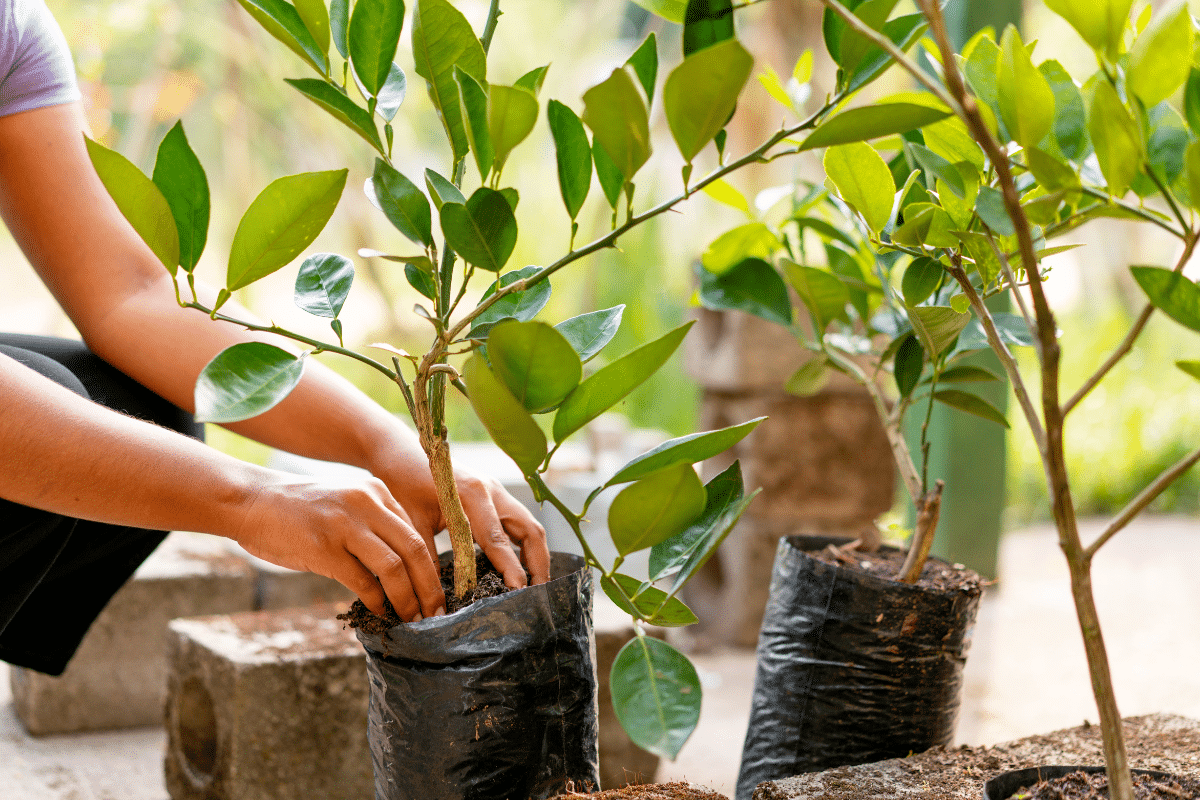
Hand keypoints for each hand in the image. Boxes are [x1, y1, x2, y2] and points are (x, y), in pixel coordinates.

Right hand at [232, 472, 444, 621]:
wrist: (250, 500)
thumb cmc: (298, 510)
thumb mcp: (344, 504)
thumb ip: (372, 526)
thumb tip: (400, 569)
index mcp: (376, 492)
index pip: (416, 532)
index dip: (431, 567)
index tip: (436, 592)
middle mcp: (366, 503)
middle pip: (414, 549)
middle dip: (429, 587)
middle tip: (436, 614)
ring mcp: (345, 525)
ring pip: (393, 567)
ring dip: (407, 599)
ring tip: (411, 619)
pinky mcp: (324, 547)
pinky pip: (362, 581)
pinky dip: (376, 601)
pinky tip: (379, 613)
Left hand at [373, 446, 550, 589]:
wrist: (400, 452)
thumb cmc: (403, 483)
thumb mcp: (412, 522)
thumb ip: (428, 558)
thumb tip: (436, 600)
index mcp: (472, 494)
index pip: (498, 539)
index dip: (511, 568)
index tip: (519, 592)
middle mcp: (492, 490)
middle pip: (530, 530)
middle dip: (537, 564)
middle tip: (537, 595)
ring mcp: (497, 491)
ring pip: (530, 526)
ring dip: (536, 556)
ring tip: (535, 587)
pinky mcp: (496, 495)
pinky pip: (520, 522)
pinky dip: (525, 546)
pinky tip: (523, 568)